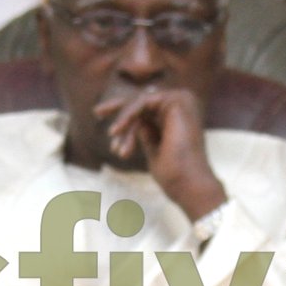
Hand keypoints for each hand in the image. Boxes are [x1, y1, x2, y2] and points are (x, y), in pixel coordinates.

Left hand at [98, 85, 227, 224]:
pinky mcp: (178, 101)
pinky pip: (142, 102)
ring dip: (125, 123)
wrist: (188, 185)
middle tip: (97, 113)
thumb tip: (135, 123)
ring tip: (116, 145)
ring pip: (140, 103)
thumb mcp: (153, 150)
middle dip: (118, 108)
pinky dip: (128, 116)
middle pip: (142, 100)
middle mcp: (184, 104)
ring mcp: (182, 100)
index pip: (148, 109)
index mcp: (181, 116)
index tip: (110, 129)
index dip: (125, 115)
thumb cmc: (173, 175)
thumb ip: (146, 133)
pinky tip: (118, 131)